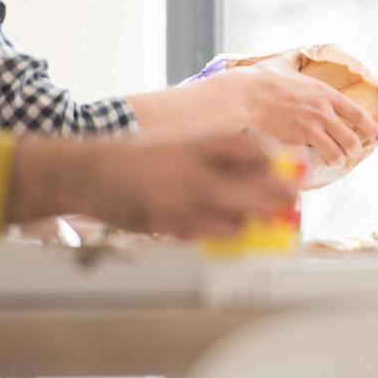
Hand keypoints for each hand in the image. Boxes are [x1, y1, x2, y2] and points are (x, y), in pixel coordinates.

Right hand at [10, 134, 299, 238]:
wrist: (88, 172)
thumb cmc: (141, 158)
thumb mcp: (181, 144)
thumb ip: (217, 154)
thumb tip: (262, 161)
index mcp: (196, 143)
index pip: (250, 149)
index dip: (273, 161)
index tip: (288, 168)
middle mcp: (191, 170)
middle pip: (252, 187)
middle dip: (277, 197)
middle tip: (289, 202)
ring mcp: (178, 200)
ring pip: (234, 217)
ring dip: (250, 220)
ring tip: (258, 219)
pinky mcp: (164, 224)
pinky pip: (205, 234)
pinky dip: (220, 232)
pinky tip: (223, 228)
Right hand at [226, 57, 377, 166]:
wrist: (246, 96)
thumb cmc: (263, 79)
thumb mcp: (284, 62)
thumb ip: (296, 57)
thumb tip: (300, 50)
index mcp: (325, 93)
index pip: (357, 113)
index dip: (371, 127)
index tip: (377, 135)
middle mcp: (322, 111)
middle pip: (351, 138)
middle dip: (355, 148)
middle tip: (352, 151)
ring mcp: (310, 128)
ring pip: (336, 152)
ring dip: (338, 158)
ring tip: (336, 160)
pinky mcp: (296, 141)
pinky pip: (315, 157)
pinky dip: (317, 162)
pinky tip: (315, 162)